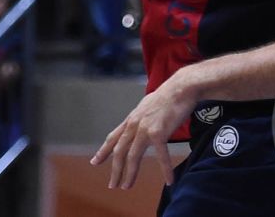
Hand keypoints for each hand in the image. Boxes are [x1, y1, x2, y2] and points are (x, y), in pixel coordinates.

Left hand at [90, 74, 195, 188]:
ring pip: (133, 156)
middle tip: (112, 185)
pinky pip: (161, 156)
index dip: (103, 151)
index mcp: (131, 119)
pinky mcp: (159, 133)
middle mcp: (134, 124)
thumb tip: (137, 125)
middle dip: (115, 170)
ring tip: (127, 186)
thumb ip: (139, 119)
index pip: (113, 138)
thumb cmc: (166, 97)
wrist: (180, 89)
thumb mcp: (145, 107)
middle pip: (120, 151)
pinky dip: (166, 170)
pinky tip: (169, 181)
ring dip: (129, 174)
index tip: (94, 162)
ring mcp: (145, 128)